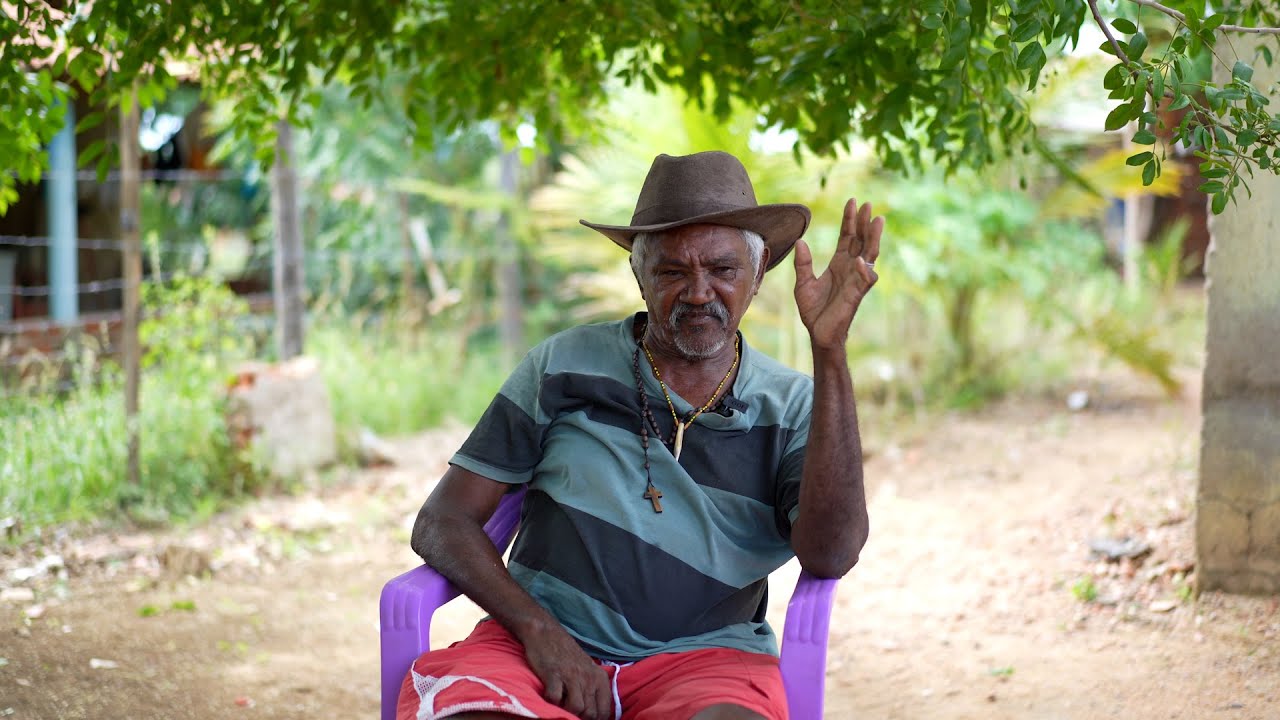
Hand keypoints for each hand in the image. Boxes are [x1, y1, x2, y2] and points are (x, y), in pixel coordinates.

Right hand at [522, 623, 612, 719]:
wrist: (547, 633)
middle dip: (579, 716)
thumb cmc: (567, 654)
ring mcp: (571, 676)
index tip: (584, 717)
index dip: (594, 718)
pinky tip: (548, 695)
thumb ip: (592, 689)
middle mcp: (588, 678)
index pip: (604, 711)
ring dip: (566, 710)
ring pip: (576, 708)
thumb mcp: (588, 669)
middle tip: (569, 710)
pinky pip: (555, 698)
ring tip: (560, 704)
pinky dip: (551, 701)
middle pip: (590, 713)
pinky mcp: (553, 674)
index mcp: (599, 678)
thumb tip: (593, 713)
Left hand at [793, 197, 882, 349]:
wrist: (818, 334)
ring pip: (869, 255)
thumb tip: (800, 242)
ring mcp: (855, 281)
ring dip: (873, 239)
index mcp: (838, 264)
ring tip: (877, 221)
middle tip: (868, 204)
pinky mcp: (856, 295)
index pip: (847, 237)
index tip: (852, 202)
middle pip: (861, 241)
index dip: (850, 220)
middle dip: (864, 223)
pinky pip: (864, 280)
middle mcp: (850, 269)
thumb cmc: (813, 311)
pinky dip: (863, 269)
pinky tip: (860, 259)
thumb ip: (803, 263)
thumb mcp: (803, 283)